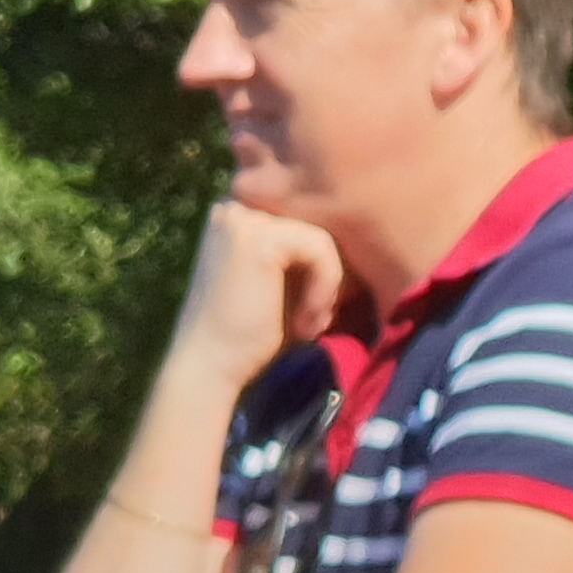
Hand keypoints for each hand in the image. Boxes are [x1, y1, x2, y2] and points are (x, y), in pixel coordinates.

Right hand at [166, 201, 346, 391]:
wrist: (210, 366)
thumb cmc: (251, 334)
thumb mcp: (287, 286)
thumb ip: (310, 258)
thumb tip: (362, 240)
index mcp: (241, 215)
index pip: (308, 225)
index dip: (325, 267)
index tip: (319, 311)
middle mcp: (237, 205)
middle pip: (316, 228)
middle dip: (329, 276)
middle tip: (318, 321)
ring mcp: (244, 218)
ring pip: (322, 239)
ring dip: (327, 287)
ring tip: (309, 325)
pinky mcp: (257, 238)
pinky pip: (321, 249)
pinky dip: (324, 288)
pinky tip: (305, 323)